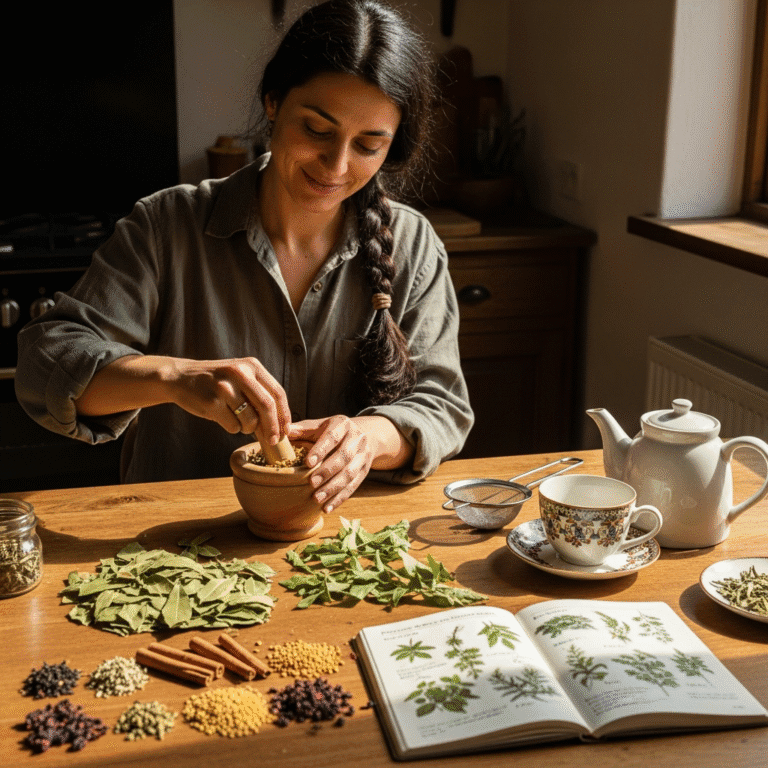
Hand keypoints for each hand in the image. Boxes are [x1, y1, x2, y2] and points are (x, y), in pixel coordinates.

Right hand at [75, 354, 291, 445]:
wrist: (180, 377)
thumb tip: (281, 426)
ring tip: (237, 419)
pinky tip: (221, 416)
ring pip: (250, 420)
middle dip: (273, 428)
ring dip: (247, 428)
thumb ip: (260, 394)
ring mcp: (225, 387)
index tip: (286, 431)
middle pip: (267, 407)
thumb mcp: (241, 378)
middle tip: (273, 441)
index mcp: (252, 366)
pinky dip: (231, 428)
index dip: (284, 415)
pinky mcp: (211, 402)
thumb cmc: (217, 382)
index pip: (277, 393)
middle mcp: (240, 373)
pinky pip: (232, 426)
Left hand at [288, 415, 413, 512]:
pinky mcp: (365, 470)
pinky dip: (340, 498)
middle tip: (312, 483)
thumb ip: (302, 430)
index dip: (321, 449)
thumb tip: (284, 433)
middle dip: (328, 471)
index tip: (308, 462)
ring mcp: (364, 455)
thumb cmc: (332, 431)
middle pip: (344, 456)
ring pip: (351, 473)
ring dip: (333, 488)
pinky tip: (327, 508)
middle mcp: (357, 438)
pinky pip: (354, 486)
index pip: (333, 436)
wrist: (362, 434)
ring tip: (317, 498)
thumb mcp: (319, 426)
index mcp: (343, 424)